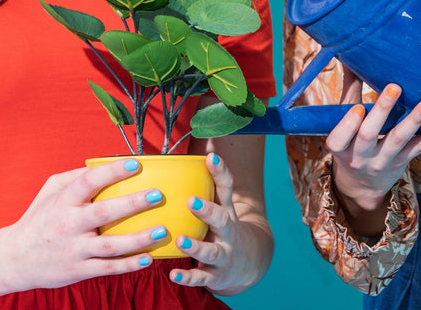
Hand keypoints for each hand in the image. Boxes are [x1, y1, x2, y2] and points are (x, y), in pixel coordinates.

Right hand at [0, 159, 161, 291]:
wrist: (14, 259)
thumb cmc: (38, 219)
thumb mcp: (49, 191)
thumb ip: (74, 176)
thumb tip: (103, 163)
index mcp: (63, 202)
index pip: (88, 182)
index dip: (112, 171)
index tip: (135, 163)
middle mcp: (68, 225)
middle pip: (103, 213)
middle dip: (132, 203)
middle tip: (157, 195)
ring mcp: (74, 250)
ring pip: (110, 245)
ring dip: (138, 239)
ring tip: (161, 230)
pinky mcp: (78, 270)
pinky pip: (107, 268)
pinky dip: (128, 265)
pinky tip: (148, 259)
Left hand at [168, 154, 266, 292]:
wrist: (247, 263)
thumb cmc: (222, 227)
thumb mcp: (220, 205)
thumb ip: (207, 183)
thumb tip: (195, 143)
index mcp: (226, 211)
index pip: (226, 188)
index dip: (220, 171)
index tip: (211, 157)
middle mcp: (228, 231)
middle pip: (222, 219)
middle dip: (207, 210)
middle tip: (191, 201)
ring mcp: (223, 254)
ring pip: (211, 251)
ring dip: (196, 246)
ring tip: (181, 240)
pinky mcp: (215, 275)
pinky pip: (201, 278)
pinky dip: (188, 277)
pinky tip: (173, 274)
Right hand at [326, 75, 420, 235]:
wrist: (362, 185)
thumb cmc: (351, 143)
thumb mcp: (342, 123)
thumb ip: (349, 91)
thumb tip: (348, 56)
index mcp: (340, 147)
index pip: (339, 139)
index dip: (348, 125)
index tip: (358, 108)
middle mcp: (361, 156)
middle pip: (370, 135)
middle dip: (382, 111)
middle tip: (394, 87)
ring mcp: (383, 160)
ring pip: (398, 140)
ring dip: (414, 120)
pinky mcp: (403, 161)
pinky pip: (418, 149)